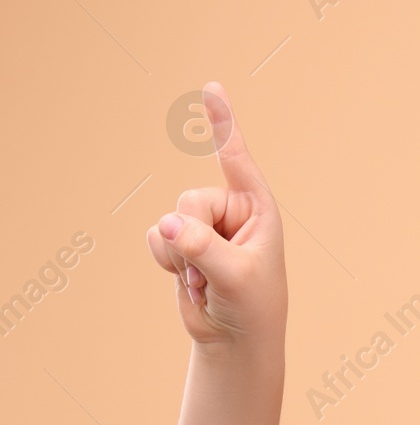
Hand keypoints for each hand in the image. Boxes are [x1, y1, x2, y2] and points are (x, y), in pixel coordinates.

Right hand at [145, 83, 287, 349]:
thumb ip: (203, 248)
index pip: (238, 158)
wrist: (235, 338)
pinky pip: (156, 237)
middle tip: (214, 269)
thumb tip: (167, 224)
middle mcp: (231, 211)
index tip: (213, 86)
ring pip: (170, 219)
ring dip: (182, 256)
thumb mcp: (236, 276)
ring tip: (207, 278)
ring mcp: (204, 227)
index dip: (223, 122)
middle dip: (194, 237)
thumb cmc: (253, 305)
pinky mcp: (183, 243)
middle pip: (189, 199)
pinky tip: (190, 280)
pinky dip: (166, 261)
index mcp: (258, 208)